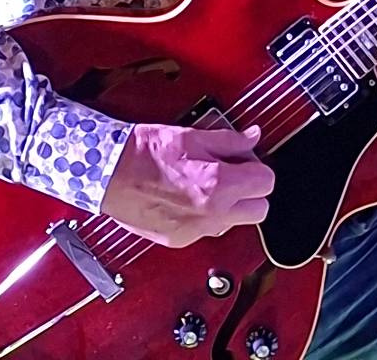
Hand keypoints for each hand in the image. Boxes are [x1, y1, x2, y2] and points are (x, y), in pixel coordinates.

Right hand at [100, 122, 274, 247]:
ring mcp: (196, 230)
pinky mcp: (180, 239)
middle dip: (252, 191)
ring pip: (235, 223)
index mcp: (219, 184)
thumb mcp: (193, 136)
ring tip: (209, 183)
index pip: (267, 182)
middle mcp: (212, 214)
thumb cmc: (146, 151)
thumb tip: (252, 138)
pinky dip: (207, 216)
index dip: (258, 167)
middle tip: (235, 173)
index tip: (246, 160)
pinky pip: (208, 230)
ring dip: (231, 205)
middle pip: (260, 210)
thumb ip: (229, 141)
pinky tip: (190, 196)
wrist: (109, 172)